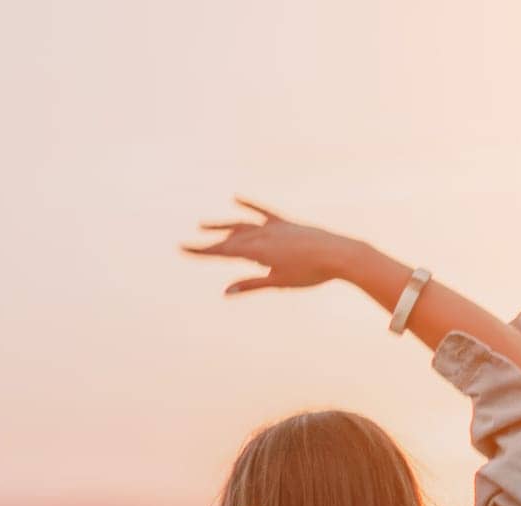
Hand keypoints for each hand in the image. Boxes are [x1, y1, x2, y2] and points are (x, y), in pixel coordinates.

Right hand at [183, 198, 362, 294]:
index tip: (181, 248)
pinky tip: (236, 198)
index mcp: (257, 251)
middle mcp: (262, 235)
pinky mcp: (286, 223)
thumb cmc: (310, 273)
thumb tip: (225, 292)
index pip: (222, 251)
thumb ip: (251, 285)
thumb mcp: (279, 281)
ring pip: (242, 225)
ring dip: (222, 226)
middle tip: (188, 244)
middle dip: (208, 242)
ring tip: (204, 225)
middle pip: (229, 239)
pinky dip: (249, 205)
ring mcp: (273, 227)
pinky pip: (263, 212)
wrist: (339, 254)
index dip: (200, 251)